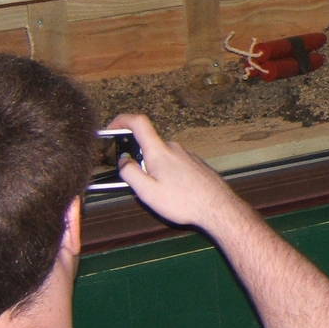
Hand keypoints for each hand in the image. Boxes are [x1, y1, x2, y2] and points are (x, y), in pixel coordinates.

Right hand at [107, 113, 245, 233]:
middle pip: (148, 145)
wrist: (218, 208)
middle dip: (138, 161)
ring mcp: (186, 155)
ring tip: (159, 195)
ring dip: (153, 171)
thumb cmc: (183, 202)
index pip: (138, 122)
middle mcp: (174, 148)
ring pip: (161, 157)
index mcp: (159, 151)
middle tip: (137, 184)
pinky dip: (167, 174)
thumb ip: (130, 173)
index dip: (122, 119)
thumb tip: (122, 160)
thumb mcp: (148, 192)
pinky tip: (173, 194)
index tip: (110, 128)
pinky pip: (174, 164)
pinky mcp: (195, 164)